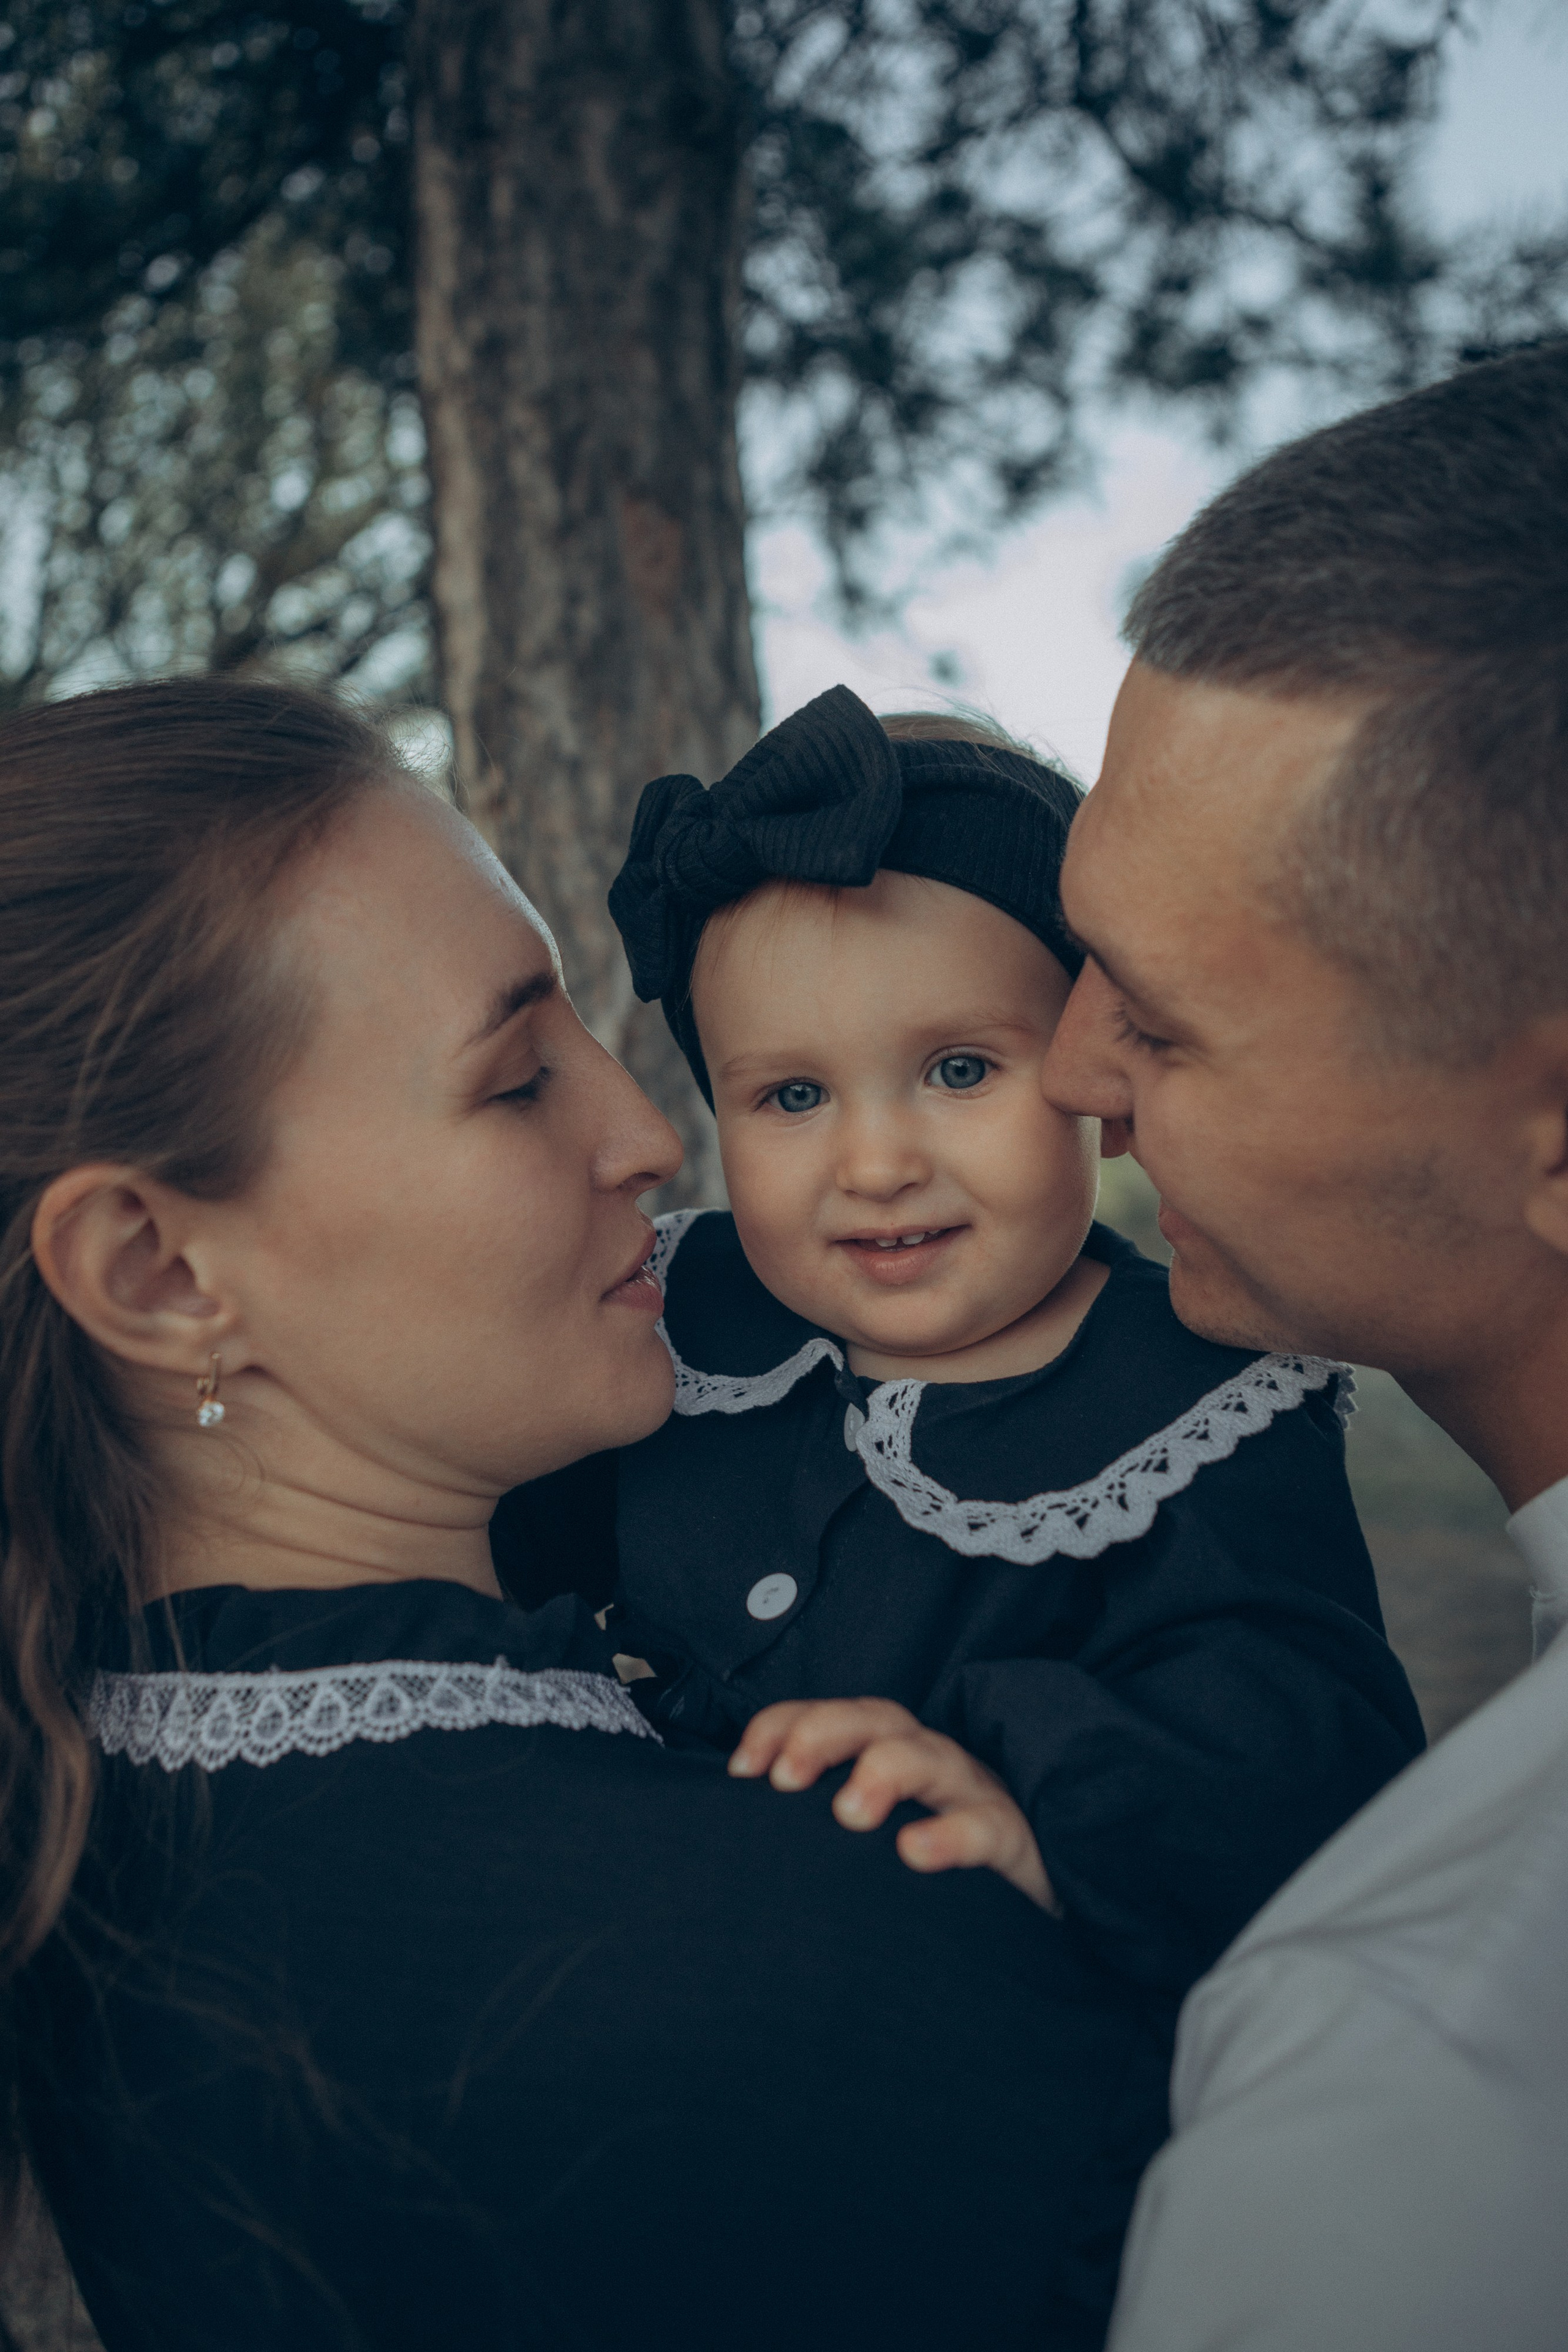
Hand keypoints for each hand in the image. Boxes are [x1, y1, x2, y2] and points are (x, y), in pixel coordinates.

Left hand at [729, 1697, 1054, 1911]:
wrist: (1028, 1907)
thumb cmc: (929, 1872)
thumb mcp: (868, 1838)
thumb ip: (813, 1829)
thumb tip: (736, 1836)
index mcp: (889, 1753)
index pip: (832, 1717)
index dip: (782, 1726)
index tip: (741, 1769)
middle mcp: (930, 1762)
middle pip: (878, 1720)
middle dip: (825, 1734)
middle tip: (785, 1779)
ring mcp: (974, 1796)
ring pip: (933, 1757)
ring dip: (886, 1770)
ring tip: (848, 1812)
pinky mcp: (1014, 1841)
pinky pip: (987, 1829)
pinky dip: (951, 1836)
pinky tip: (914, 1852)